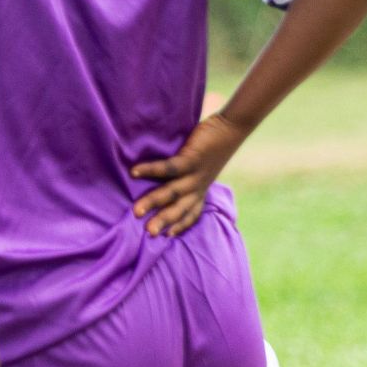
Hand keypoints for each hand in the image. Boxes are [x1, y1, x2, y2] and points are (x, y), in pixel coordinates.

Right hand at [129, 112, 251, 236]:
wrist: (231, 129)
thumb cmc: (213, 145)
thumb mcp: (202, 167)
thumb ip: (187, 175)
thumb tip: (164, 179)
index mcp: (201, 189)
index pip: (192, 213)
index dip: (180, 226)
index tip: (166, 237)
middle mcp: (198, 186)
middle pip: (180, 208)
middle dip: (163, 221)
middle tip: (148, 233)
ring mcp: (195, 174)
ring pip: (173, 193)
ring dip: (154, 202)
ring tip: (136, 211)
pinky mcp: (192, 159)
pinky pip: (169, 168)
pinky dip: (151, 170)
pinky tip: (134, 172)